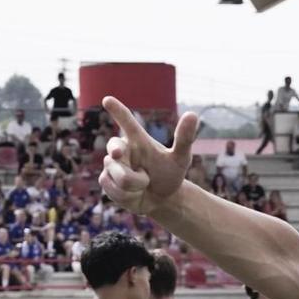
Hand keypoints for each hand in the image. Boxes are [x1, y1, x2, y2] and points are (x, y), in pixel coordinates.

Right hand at [99, 97, 199, 215]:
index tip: (108, 99)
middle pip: (115, 149)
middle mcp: (122, 149)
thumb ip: (184, 138)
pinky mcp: (105, 181)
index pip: (126, 122)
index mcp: (138, 139)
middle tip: (119, 154)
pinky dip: (128, 196)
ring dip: (137, 185)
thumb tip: (192, 114)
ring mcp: (111, 164)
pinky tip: (134, 193)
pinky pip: (114, 189)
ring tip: (144, 183)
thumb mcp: (181, 159)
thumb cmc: (170, 174)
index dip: (117, 111)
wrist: (162, 199)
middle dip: (116, 152)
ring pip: (119, 175)